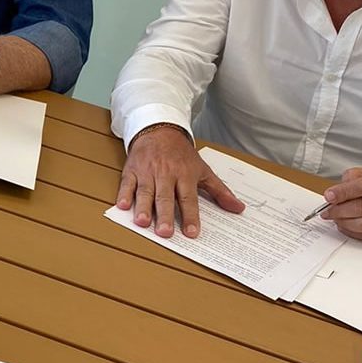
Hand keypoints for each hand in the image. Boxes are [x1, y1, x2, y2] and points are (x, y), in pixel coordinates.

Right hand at [116, 126, 244, 238]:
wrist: (159, 130)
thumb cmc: (181, 154)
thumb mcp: (203, 169)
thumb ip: (220, 191)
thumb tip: (238, 208)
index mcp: (184, 174)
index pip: (188, 198)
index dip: (190, 215)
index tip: (192, 233)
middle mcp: (165, 173)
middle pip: (165, 197)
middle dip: (164, 215)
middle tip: (164, 232)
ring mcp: (147, 172)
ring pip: (145, 191)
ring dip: (143, 207)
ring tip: (142, 222)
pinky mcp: (132, 170)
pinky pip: (127, 183)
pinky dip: (124, 194)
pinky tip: (123, 206)